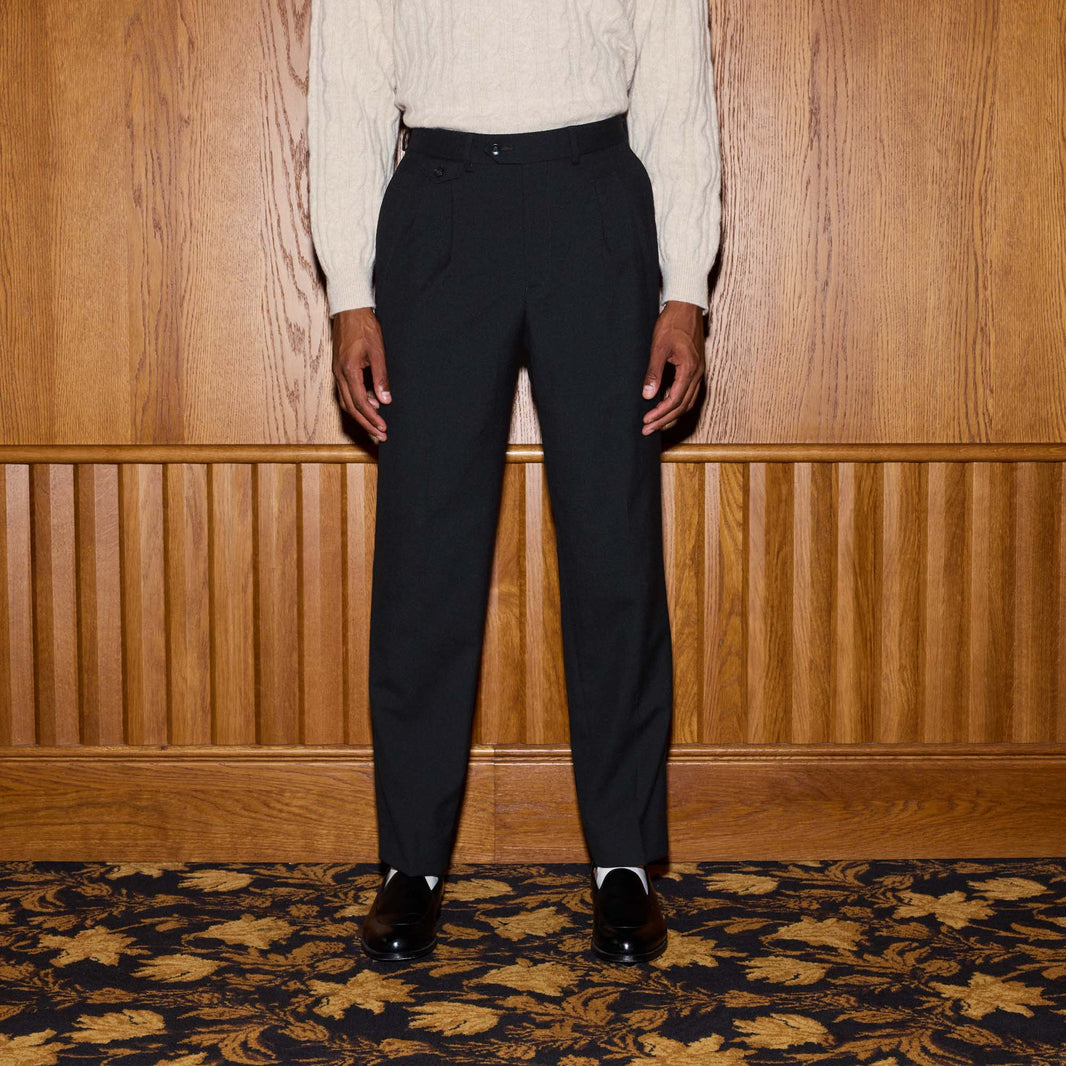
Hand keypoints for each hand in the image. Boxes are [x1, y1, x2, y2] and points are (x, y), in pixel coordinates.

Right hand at [332, 307, 390, 442]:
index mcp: (349, 370)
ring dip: (361, 416)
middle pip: (351, 407)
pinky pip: (346, 392)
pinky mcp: (339, 369)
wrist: (349, 309)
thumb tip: (385, 399)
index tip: (383, 428)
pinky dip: (357, 403)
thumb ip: (381, 377)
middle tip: (380, 435)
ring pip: (346, 402)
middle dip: (366, 423)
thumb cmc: (364, 327)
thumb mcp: (378, 351)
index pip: (360, 402)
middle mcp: (339, 374)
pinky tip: (370, 405)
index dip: (372, 418)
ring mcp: (337, 372)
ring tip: (376, 425)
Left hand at [640, 300, 706, 434]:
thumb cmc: (673, 323)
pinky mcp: (696, 368)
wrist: (687, 306)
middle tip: (648, 429)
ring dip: (671, 414)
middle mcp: (697, 373)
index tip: (646, 420)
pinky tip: (666, 406)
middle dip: (664, 419)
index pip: (675, 400)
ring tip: (655, 422)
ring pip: (688, 401)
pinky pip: (689, 393)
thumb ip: (654, 373)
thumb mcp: (658, 348)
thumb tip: (647, 395)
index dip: (660, 413)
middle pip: (682, 406)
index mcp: (689, 369)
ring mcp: (699, 371)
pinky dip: (678, 404)